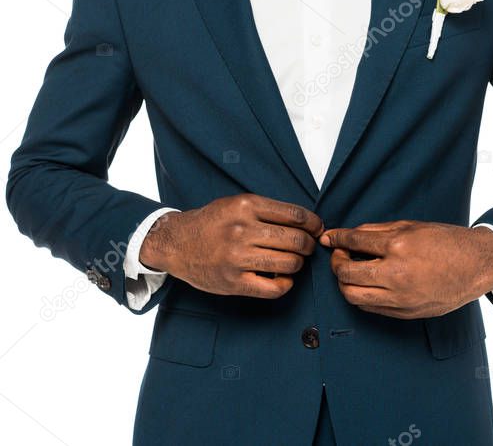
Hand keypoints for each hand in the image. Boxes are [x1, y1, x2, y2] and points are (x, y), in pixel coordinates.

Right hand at [140, 194, 323, 298]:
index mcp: (245, 206)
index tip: (317, 229)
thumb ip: (267, 210)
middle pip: (296, 240)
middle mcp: (242, 230)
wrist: (176, 243)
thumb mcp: (236, 203)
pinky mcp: (233, 282)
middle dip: (308, 245)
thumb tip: (307, 223)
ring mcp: (237, 258)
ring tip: (292, 262)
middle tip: (306, 247)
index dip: (314, 224)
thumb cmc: (211, 223)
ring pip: (289, 263)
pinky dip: (285, 284)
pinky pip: (273, 288)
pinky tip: (282, 279)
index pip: (295, 215)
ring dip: (298, 264)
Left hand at [319, 221, 492, 318]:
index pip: (354, 242)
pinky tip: (365, 285)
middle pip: (347, 274)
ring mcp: (401, 297)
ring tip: (351, 272)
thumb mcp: (411, 226)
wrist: (476, 265)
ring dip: (345, 283)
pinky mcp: (406, 312)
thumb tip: (349, 235)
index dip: (337, 238)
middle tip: (340, 255)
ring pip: (353, 296)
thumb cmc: (446, 242)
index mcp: (399, 246)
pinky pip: (370, 308)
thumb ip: (377, 231)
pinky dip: (361, 296)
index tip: (329, 237)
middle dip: (336, 263)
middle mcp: (397, 274)